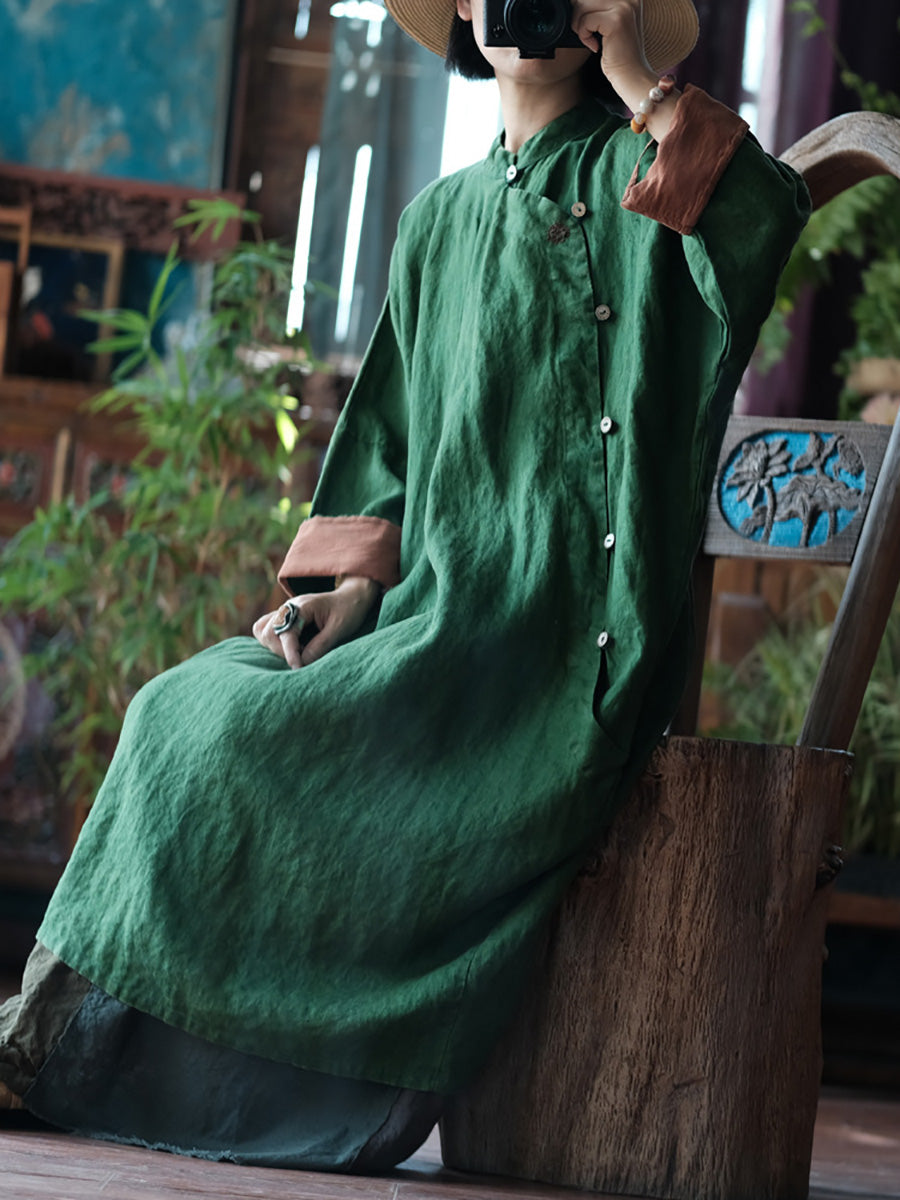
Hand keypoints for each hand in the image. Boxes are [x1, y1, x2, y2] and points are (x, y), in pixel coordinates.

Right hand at [253, 575, 380, 668]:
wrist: (352, 597)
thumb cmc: (348, 610)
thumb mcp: (339, 629)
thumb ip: (320, 646)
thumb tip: (302, 663)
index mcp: (302, 606)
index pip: (286, 633)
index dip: (290, 653)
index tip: (297, 668)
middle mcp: (289, 607)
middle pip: (268, 632)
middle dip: (282, 651)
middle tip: (301, 661)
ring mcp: (285, 612)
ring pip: (263, 631)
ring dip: (275, 647)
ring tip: (296, 655)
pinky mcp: (286, 618)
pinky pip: (266, 629)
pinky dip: (272, 642)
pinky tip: (290, 650)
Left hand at [571, 0, 648, 80]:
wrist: (631, 75)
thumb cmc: (618, 52)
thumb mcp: (608, 22)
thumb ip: (596, 7)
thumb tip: (572, 1)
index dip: (582, 9)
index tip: (589, 25)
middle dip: (578, 17)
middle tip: (589, 35)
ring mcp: (624, 6)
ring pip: (582, 6)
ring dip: (580, 26)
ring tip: (592, 40)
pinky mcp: (616, 20)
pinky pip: (585, 21)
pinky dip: (584, 36)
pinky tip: (595, 46)